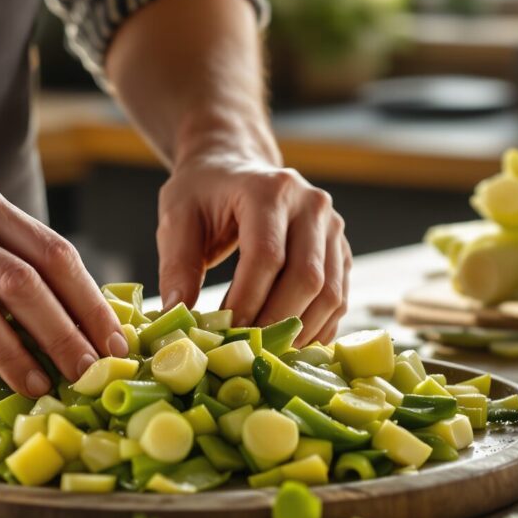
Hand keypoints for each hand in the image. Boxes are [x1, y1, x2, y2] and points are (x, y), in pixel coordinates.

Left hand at [156, 153, 349, 344]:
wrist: (234, 165)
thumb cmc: (203, 192)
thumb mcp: (177, 218)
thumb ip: (177, 265)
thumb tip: (178, 315)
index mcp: (270, 189)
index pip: (267, 255)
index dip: (248, 300)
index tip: (224, 331)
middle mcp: (311, 204)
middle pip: (307, 278)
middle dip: (276, 322)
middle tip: (246, 349)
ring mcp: (333, 227)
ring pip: (330, 293)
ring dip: (301, 332)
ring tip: (267, 352)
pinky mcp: (340, 250)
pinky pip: (339, 297)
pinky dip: (317, 328)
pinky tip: (289, 344)